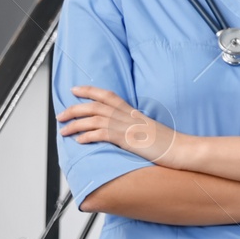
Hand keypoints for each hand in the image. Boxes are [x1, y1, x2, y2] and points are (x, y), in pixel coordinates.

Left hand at [58, 86, 182, 165]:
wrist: (179, 148)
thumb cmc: (166, 141)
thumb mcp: (147, 128)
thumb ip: (132, 125)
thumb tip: (120, 130)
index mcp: (131, 111)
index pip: (107, 95)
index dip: (89, 90)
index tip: (75, 89)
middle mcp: (126, 115)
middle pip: (94, 106)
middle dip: (74, 109)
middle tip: (60, 115)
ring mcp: (126, 126)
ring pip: (93, 119)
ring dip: (74, 124)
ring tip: (63, 131)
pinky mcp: (126, 138)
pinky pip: (100, 134)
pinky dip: (87, 136)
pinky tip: (79, 141)